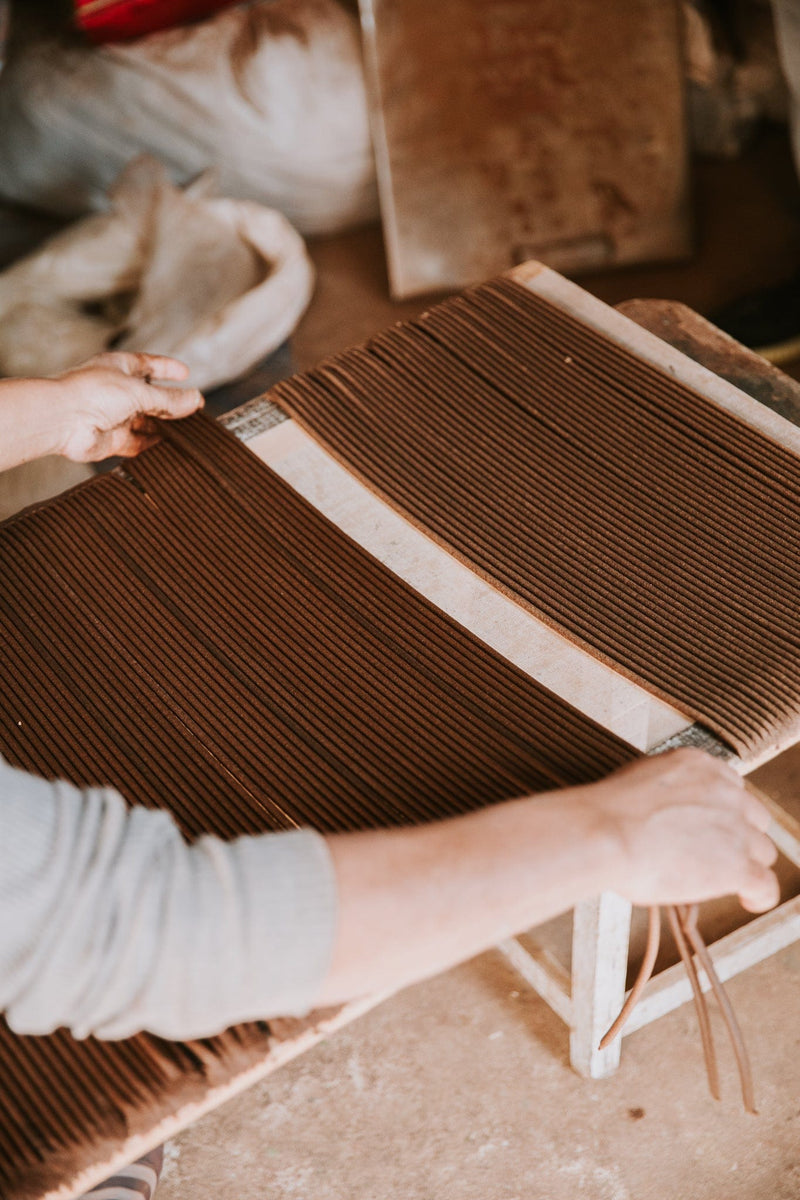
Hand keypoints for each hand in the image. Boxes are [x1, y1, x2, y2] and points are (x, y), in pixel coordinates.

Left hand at [54, 352, 203, 460]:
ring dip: (164, 426)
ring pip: (146, 421)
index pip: (148, 365)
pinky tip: (169, 448)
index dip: (166, 369)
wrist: (62, 420)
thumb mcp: (139, 392)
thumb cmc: (91, 394)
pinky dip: (152, 445)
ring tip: (188, 431)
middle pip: (150, 396)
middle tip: (194, 410)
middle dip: (171, 403)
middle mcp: (116, 390)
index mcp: (119, 368)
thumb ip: (169, 400)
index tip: (185, 374)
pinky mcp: (112, 439)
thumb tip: (195, 400)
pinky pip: (138, 443)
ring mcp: (114, 415)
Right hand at [581, 748, 777, 912]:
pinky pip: (766, 884)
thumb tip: (662, 815)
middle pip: (753, 817)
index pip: (731, 786)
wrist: (605, 833)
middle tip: (712, 852)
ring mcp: (736, 828)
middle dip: (738, 835)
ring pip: (762, 850)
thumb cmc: (607, 813)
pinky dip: (760, 895)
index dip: (721, 810)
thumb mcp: (639, 781)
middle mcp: (725, 791)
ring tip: (724, 879)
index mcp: (698, 765)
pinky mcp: (738, 865)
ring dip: (745, 863)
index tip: (708, 824)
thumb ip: (664, 791)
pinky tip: (748, 900)